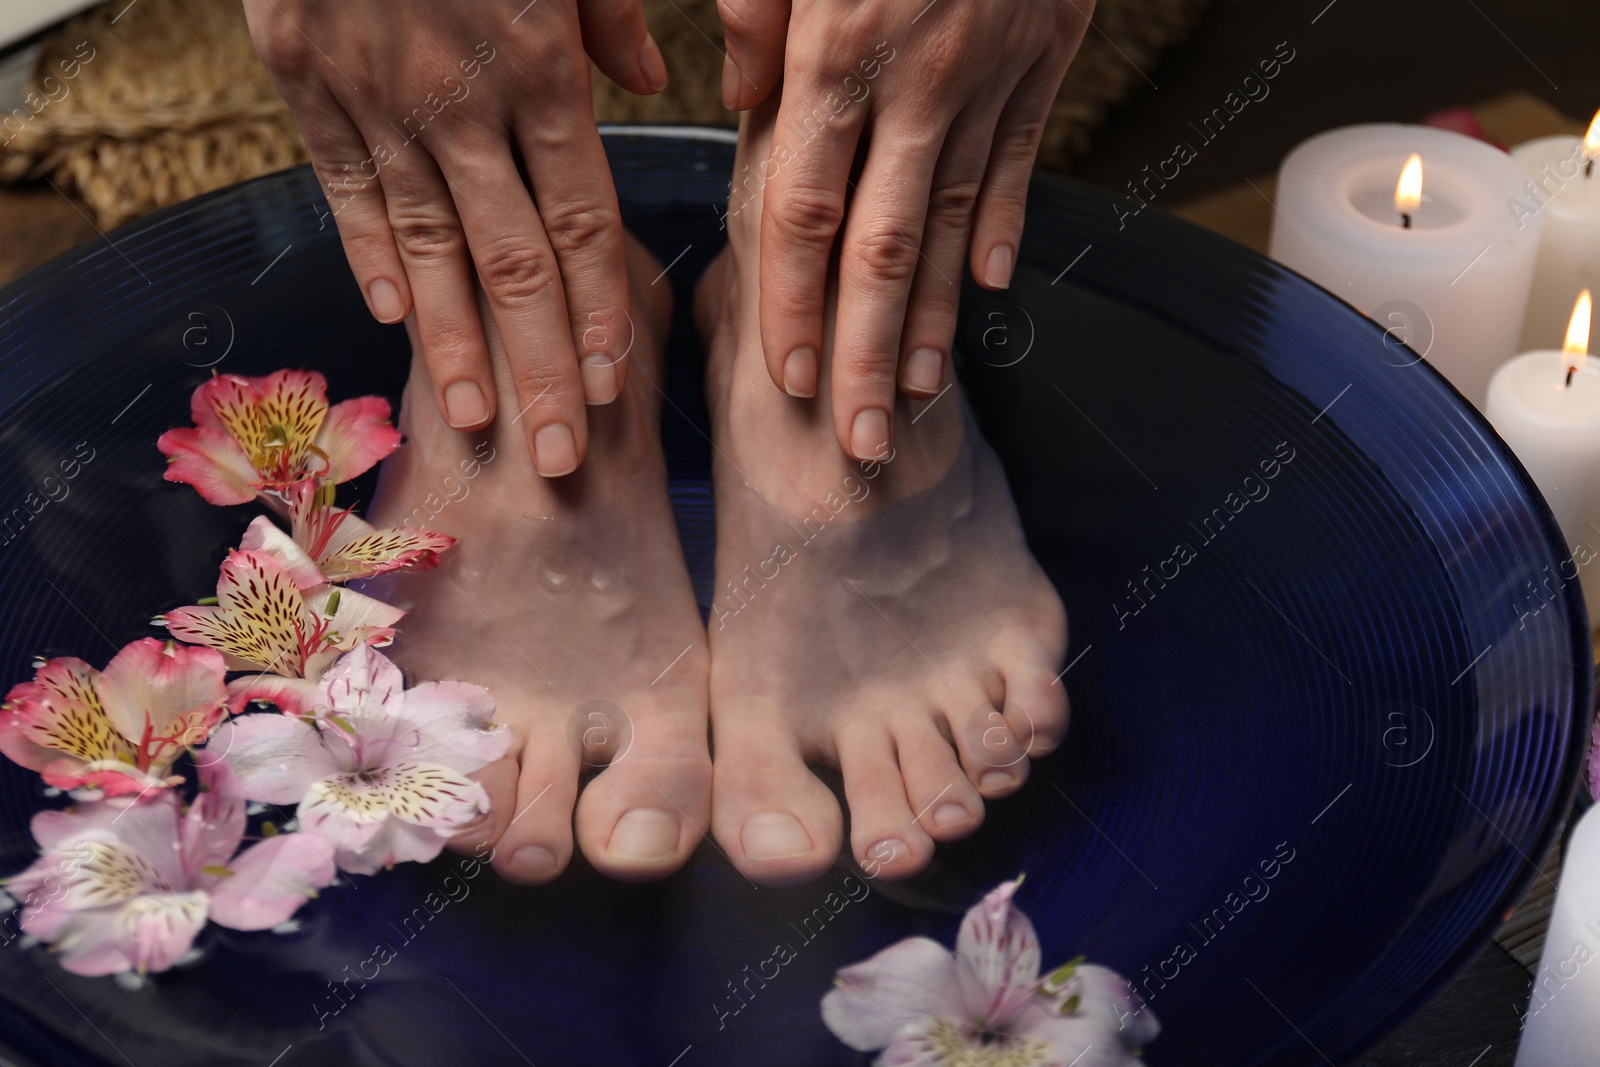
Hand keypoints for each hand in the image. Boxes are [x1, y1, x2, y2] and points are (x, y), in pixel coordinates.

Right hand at [244, 0, 669, 475]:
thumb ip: (612, 13)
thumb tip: (649, 81)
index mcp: (539, 71)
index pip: (580, 223)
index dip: (598, 314)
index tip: (613, 389)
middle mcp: (464, 106)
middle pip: (513, 264)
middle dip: (541, 369)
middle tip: (561, 458)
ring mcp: (378, 102)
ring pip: (428, 248)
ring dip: (455, 344)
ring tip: (479, 423)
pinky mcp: (307, 84)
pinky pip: (345, 189)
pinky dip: (369, 256)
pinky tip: (394, 320)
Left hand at [718, 0, 1088, 460]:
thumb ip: (756, 13)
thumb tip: (739, 95)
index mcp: (835, 58)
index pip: (805, 213)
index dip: (795, 304)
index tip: (790, 379)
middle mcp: (914, 87)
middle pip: (883, 249)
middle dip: (868, 355)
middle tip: (861, 439)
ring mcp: (985, 77)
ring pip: (955, 219)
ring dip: (937, 313)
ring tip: (919, 390)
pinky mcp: (1042, 54)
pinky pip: (1019, 156)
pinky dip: (1005, 225)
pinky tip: (990, 287)